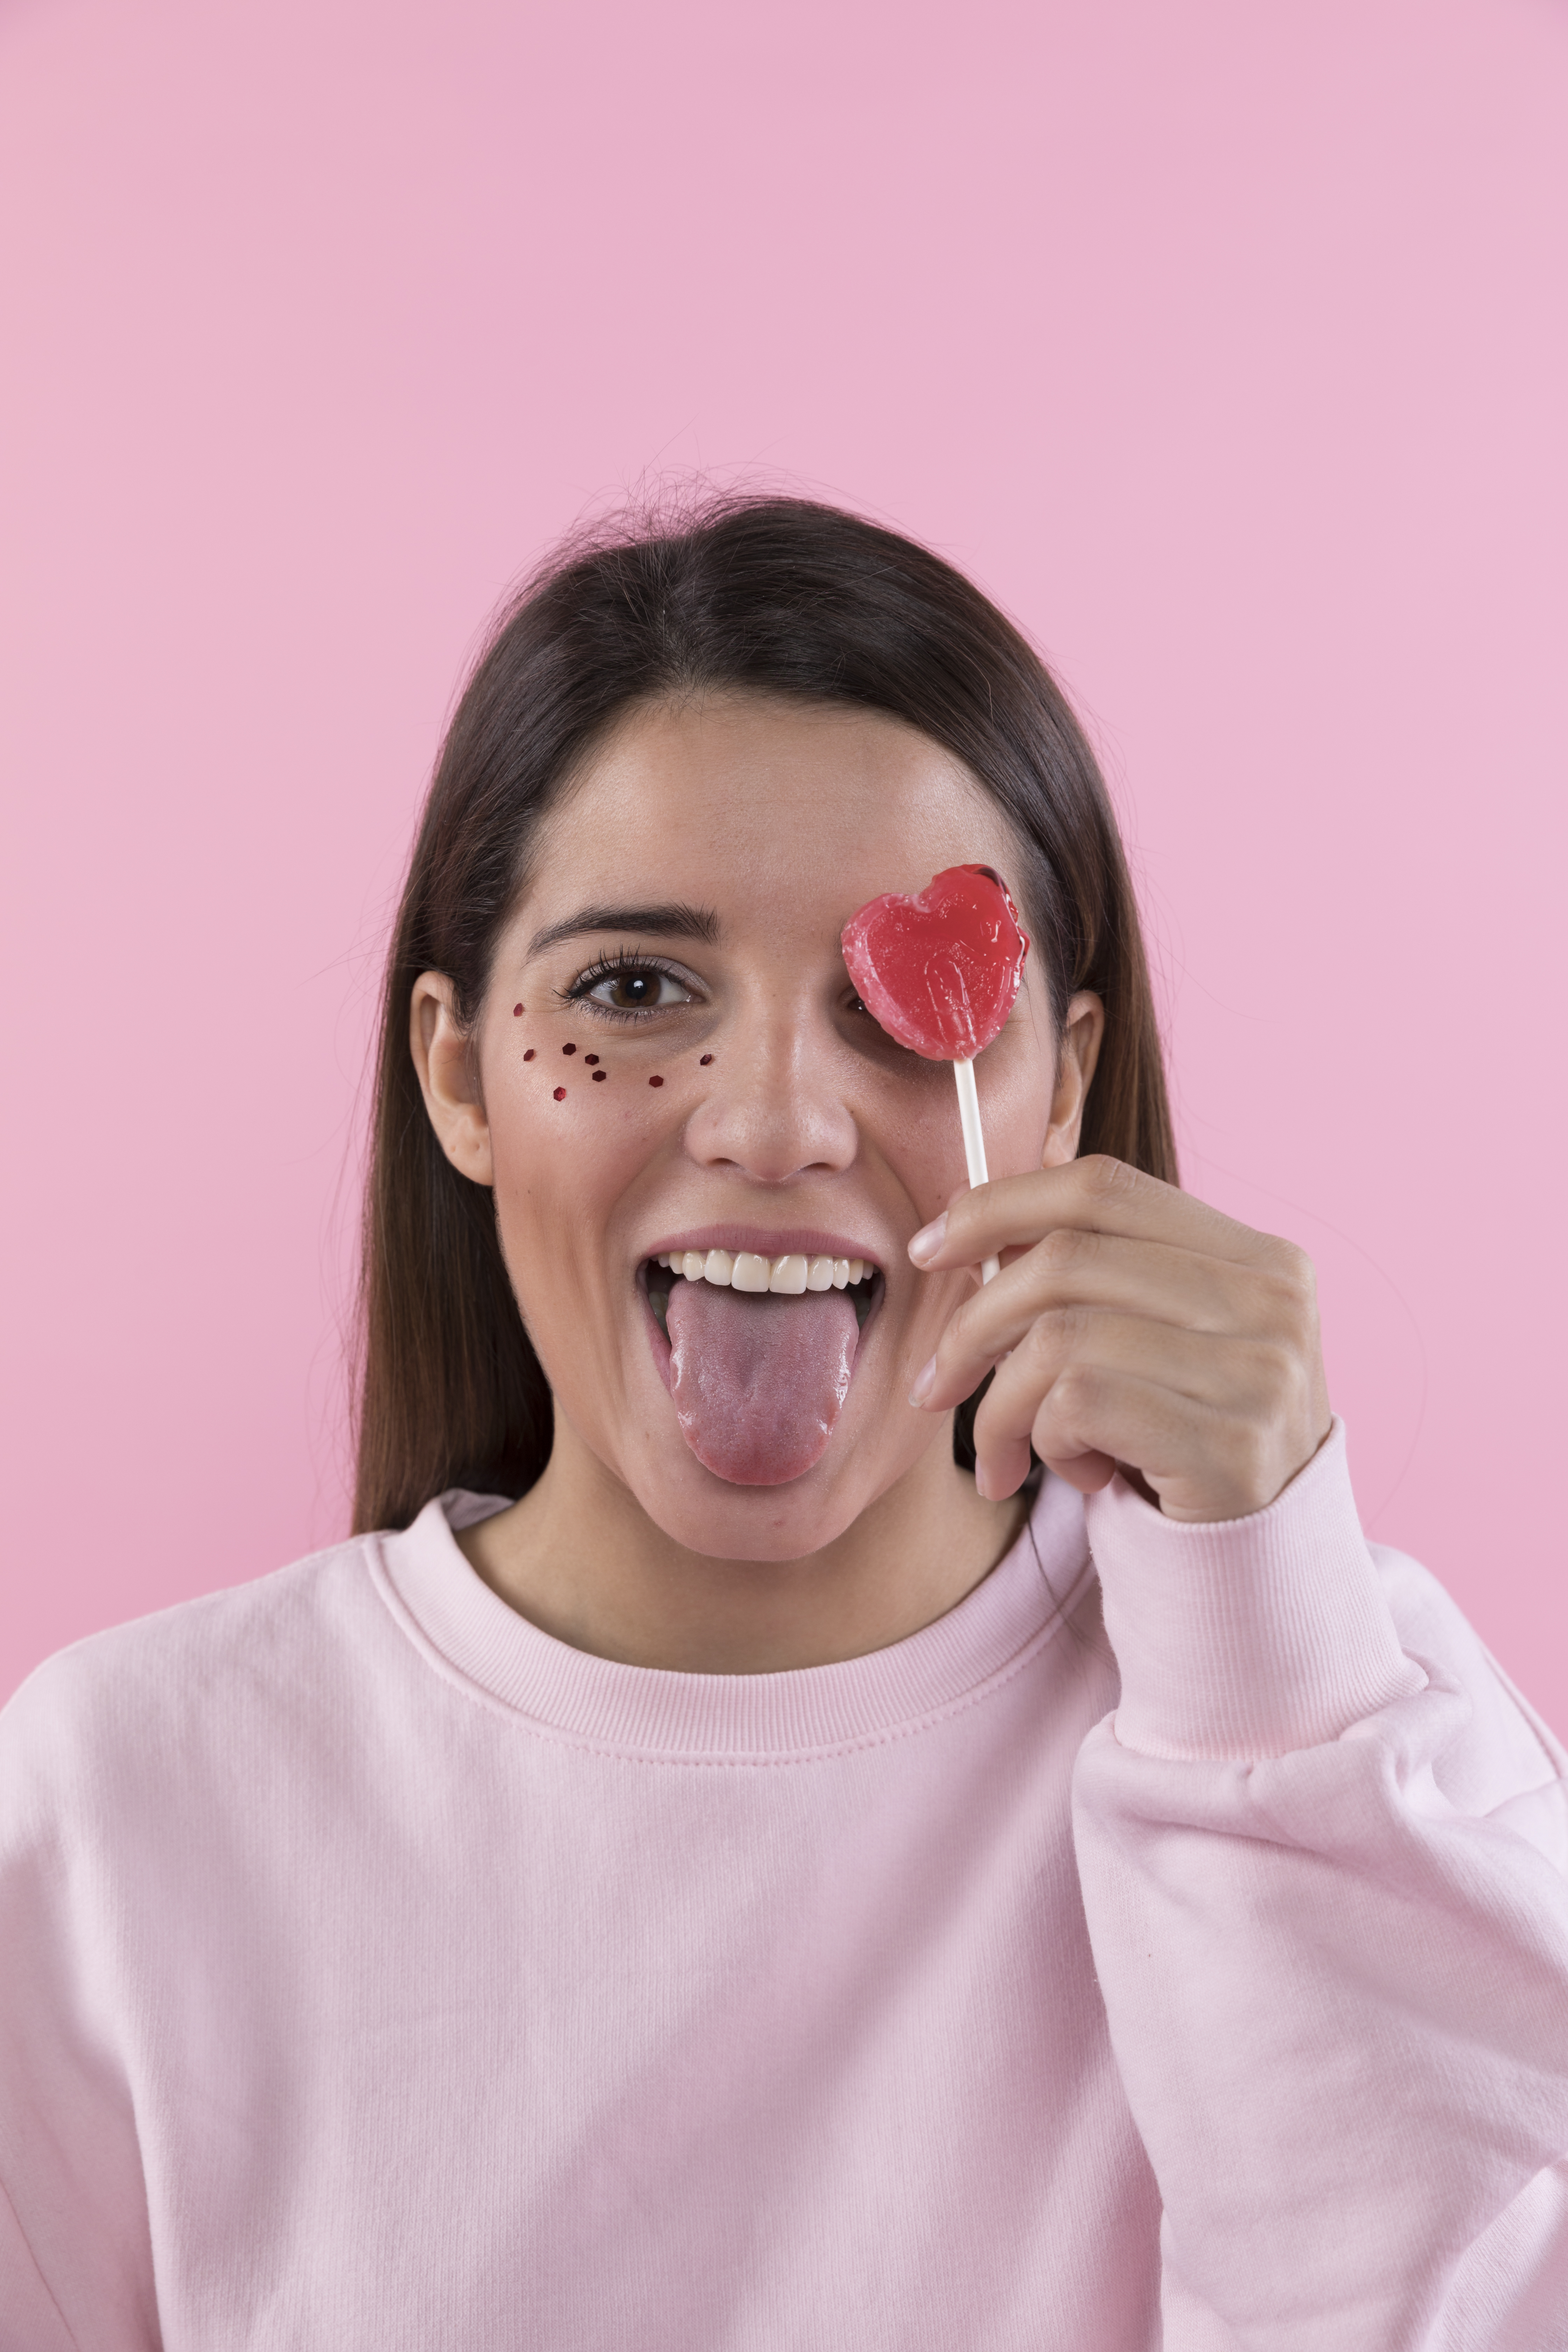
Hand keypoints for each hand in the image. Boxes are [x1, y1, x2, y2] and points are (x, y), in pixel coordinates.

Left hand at [907, 1156, 1332, 1521]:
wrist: (1261, 1562)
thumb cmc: (1184, 1440)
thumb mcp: (1155, 1342)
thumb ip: (1094, 1278)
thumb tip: (970, 1227)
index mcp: (1257, 1255)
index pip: (1101, 1187)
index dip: (1000, 1206)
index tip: (929, 1248)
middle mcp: (1272, 1300)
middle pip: (1065, 1260)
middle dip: (971, 1324)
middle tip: (932, 1385)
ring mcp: (1260, 1372)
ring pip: (1059, 1338)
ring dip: (1001, 1404)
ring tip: (1007, 1452)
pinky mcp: (1230, 1445)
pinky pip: (1077, 1405)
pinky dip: (1044, 1441)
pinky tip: (1075, 1476)